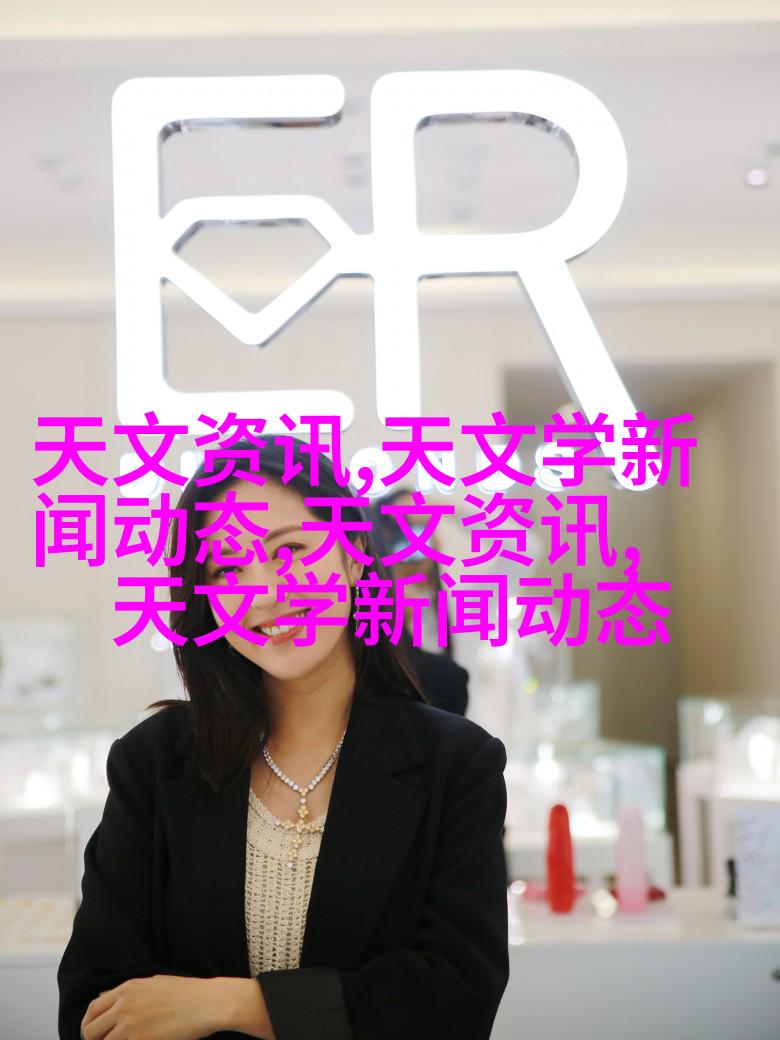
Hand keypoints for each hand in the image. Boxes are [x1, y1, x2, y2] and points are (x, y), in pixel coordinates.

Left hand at [80, 974, 222, 1039]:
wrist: (206, 1002)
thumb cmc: (185, 992)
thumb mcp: (153, 983)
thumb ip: (128, 992)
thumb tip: (105, 997)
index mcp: (127, 989)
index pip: (93, 1009)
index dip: (88, 1024)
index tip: (92, 1034)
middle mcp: (124, 1006)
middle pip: (91, 1030)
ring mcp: (130, 1026)